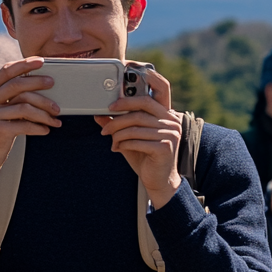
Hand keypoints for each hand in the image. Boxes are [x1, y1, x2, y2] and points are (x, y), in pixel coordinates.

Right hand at [0, 58, 61, 179]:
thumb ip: (6, 96)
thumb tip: (35, 83)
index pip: (6, 71)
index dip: (24, 64)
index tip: (41, 61)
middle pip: (17, 84)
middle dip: (38, 82)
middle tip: (53, 84)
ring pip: (25, 106)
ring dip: (44, 111)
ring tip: (55, 117)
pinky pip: (25, 125)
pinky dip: (38, 127)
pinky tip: (46, 129)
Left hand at [96, 65, 182, 208]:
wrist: (159, 181)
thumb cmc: (145, 156)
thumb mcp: (130, 137)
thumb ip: (118, 124)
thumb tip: (99, 114)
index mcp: (166, 114)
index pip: (154, 93)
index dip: (135, 90)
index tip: (116, 96)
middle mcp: (171, 121)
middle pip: (141, 108)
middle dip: (120, 112)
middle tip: (105, 119)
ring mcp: (170, 134)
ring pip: (135, 126)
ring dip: (117, 132)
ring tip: (109, 138)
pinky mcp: (165, 147)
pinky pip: (137, 140)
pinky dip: (123, 144)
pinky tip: (117, 149)